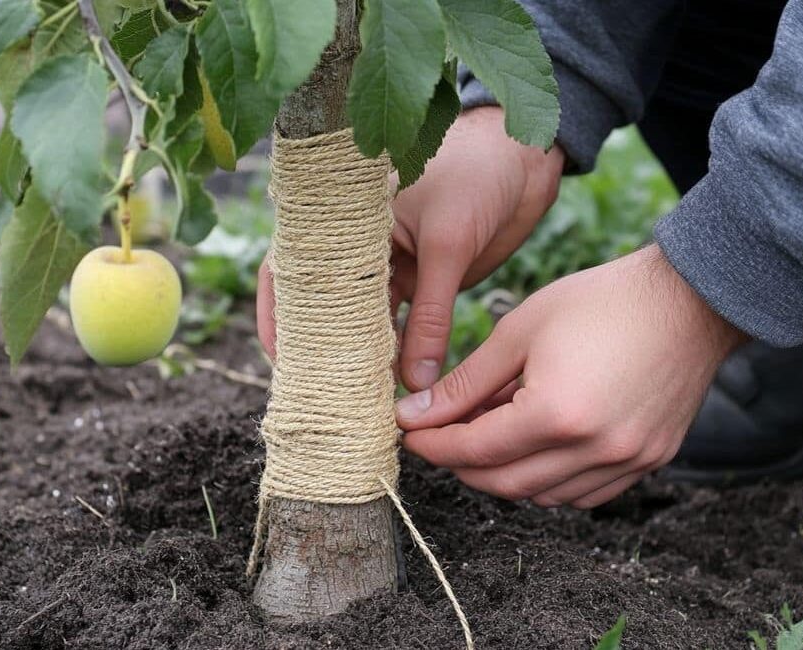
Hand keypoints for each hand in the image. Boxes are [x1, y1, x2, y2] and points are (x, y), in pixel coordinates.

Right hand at [257, 106, 564, 390]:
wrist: (522, 162)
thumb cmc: (475, 176)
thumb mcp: (447, 244)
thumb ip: (432, 315)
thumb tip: (416, 381)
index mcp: (344, 215)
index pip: (294, 268)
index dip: (280, 312)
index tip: (282, 358)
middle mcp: (358, 241)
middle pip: (327, 301)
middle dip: (323, 345)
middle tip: (323, 391)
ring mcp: (390, 262)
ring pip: (365, 318)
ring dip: (362, 354)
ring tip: (358, 396)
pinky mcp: (423, 279)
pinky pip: (403, 322)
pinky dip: (397, 351)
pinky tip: (393, 381)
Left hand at [396, 245, 746, 507]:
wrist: (689, 300)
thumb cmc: (602, 302)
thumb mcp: (520, 332)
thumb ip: (465, 383)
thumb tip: (416, 414)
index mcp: (557, 414)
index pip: (476, 451)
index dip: (435, 445)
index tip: (410, 433)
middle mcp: (595, 449)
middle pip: (506, 484)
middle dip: (462, 465)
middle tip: (441, 436)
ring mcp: (628, 461)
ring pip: (544, 496)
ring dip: (506, 474)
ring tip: (489, 433)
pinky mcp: (650, 461)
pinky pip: (585, 494)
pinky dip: (551, 481)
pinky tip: (536, 447)